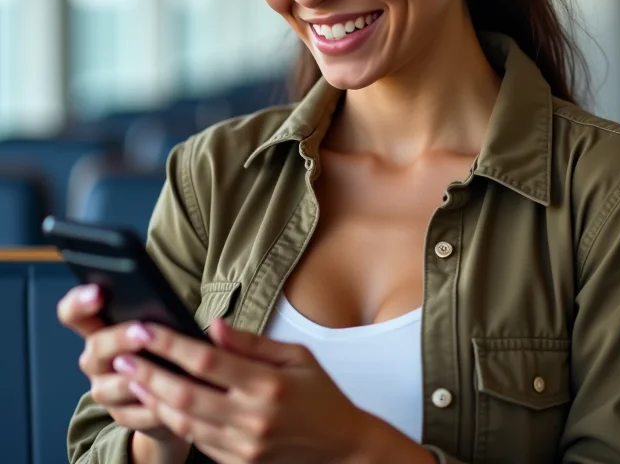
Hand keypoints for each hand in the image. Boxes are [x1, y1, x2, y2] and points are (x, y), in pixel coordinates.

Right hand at [56, 284, 183, 447]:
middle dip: (118, 339)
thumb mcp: (161, 322)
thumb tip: (165, 303)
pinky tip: (167, 398)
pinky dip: (149, 407)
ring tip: (157, 370)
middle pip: (95, 349)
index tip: (97, 292)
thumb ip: (156, 312)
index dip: (79, 303)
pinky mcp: (122, 415)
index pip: (73, 314)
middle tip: (140, 331)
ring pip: (108, 387)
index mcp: (100, 329)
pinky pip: (131, 414)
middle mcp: (96, 360)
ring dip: (133, 378)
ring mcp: (105, 389)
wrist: (177, 385)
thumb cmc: (165, 343)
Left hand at [114, 318, 382, 463]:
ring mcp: (242, 448)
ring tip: (132, 378)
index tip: (145, 328)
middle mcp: (252, 419)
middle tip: (122, 356)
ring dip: (152, 399)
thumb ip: (253, 343)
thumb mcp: (297, 357)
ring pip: (183, 423)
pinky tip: (160, 403)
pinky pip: (196, 442)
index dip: (170, 344)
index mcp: (268, 385)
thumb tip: (214, 327)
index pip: (207, 361)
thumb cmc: (321, 395)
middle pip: (184, 395)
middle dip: (148, 374)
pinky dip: (174, 421)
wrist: (340, 449)